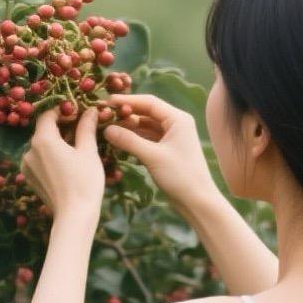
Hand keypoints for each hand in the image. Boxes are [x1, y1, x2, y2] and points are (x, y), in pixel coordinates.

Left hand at [21, 107, 104, 217]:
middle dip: (62, 125)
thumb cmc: (84, 181)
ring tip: (77, 146)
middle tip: (82, 127)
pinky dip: (52, 155)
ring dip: (57, 141)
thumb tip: (90, 110)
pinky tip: (68, 162)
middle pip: (44, 129)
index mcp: (42, 139)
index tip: (80, 112)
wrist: (74, 216)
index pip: (48, 114)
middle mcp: (29, 150)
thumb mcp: (88, 151)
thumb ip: (86, 127)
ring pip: (42, 145)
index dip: (63, 110)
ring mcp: (27, 166)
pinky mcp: (30, 178)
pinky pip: (40, 159)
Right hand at [102, 93, 218, 215]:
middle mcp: (176, 124)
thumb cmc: (180, 176)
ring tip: (108, 130)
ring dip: (129, 128)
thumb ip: (128, 140)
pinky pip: (148, 139)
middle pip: (147, 113)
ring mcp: (172, 137)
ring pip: (146, 127)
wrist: (198, 201)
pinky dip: (135, 140)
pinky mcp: (167, 150)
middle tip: (104, 117)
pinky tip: (119, 144)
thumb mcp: (152, 156)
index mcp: (178, 119)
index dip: (128, 101)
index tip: (107, 102)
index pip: (149, 102)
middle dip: (126, 115)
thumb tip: (106, 129)